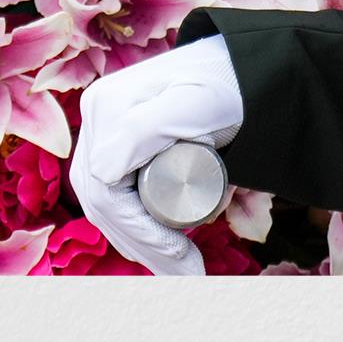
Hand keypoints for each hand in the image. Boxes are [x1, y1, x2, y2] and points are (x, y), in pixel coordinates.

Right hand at [70, 36, 243, 275]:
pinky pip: (111, 193)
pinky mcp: (116, 138)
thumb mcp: (194, 104)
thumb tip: (103, 172)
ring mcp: (103, 127)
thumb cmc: (229, 84)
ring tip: (181, 269)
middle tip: (188, 274)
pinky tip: (159, 250)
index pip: (107, 193)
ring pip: (104, 202)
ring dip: (138, 243)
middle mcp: (96, 116)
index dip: (141, 233)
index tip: (182, 257)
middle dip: (142, 246)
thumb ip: (144, 129)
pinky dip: (132, 227)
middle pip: (102, 202)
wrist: (246, 68)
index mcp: (106, 109)